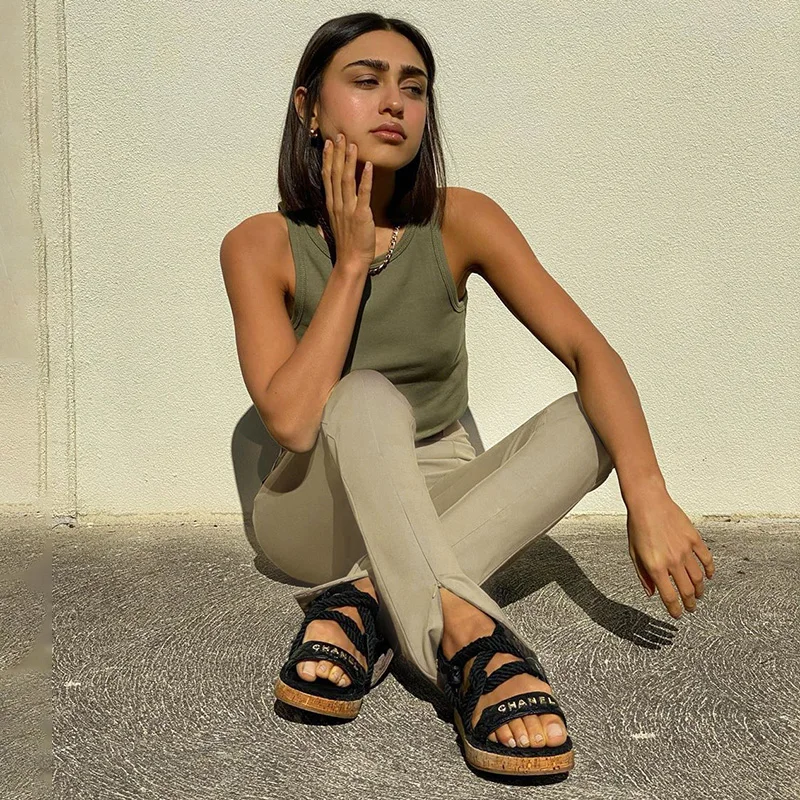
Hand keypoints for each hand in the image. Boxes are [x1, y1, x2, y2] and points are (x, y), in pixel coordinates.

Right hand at [320, 133, 374, 273]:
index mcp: (332, 204)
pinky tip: (368, 166)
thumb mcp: (340, 220)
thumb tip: (342, 192)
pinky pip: (363, 194)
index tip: (329, 143)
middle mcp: (337, 204)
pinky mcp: (361, 215)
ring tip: (352, 144)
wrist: (350, 260)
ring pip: (346, 180)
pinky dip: (365, 180)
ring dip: (349, 161)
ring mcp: (348, 209)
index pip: (327, 177)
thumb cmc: (348, 242)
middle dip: (337, 153)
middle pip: (335, 174)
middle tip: (339, 135)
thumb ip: (340, 204)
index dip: (328, 158)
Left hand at [626, 493, 714, 617]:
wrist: (648, 502)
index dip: (675, 609)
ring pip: (698, 578)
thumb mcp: (634, 553)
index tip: (677, 614)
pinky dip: (710, 571)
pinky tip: (708, 576)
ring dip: (700, 590)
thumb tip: (652, 593)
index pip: (669, 596)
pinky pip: (707, 559)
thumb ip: (643, 575)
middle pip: (687, 591)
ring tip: (698, 595)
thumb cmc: (637, 526)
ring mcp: (686, 550)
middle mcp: (673, 561)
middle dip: (689, 603)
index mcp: (656, 566)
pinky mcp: (694, 539)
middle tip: (690, 608)